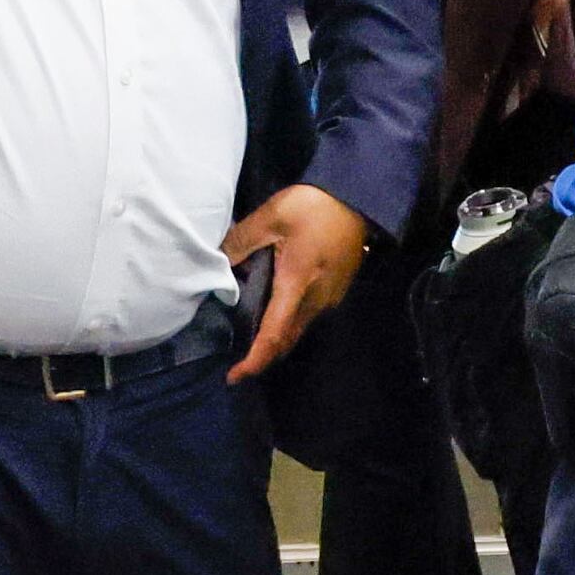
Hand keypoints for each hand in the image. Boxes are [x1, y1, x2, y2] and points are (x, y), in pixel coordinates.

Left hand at [223, 184, 369, 382]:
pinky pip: (309, 316)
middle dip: (263, 356)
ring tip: (252, 335)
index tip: (234, 376)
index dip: (254, 359)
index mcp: (296, 284)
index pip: (274, 334)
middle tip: (238, 361)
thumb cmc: (314, 207)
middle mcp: (316, 300)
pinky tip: (275, 308)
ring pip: (299, 329)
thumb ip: (241, 241)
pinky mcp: (337, 290)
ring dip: (277, 339)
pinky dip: (289, 322)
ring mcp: (330, 297)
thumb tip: (217, 261)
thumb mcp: (271, 216)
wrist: (358, 198)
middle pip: (287, 340)